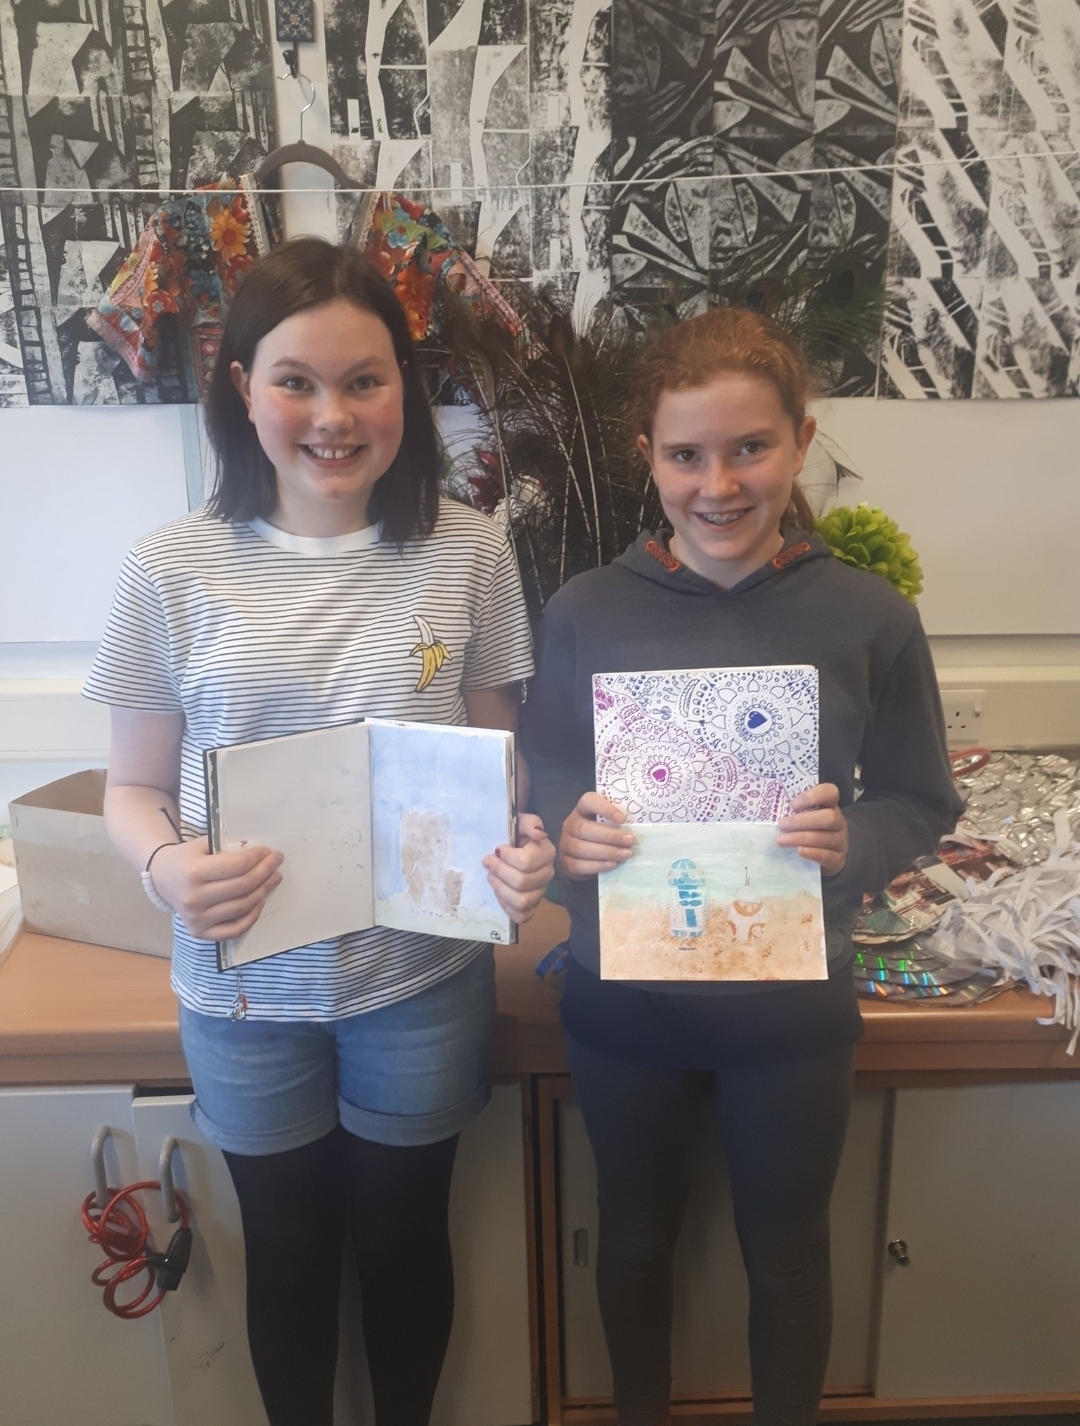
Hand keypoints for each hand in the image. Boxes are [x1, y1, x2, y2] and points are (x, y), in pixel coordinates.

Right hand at [148, 837, 283, 940]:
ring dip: (263, 891)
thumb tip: (261, 854)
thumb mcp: (203, 844)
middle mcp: (194, 898)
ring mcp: (197, 919)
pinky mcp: (200, 932)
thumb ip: (228, 847)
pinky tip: (260, 902)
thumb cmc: (186, 858)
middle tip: (277, 862)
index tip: (268, 852)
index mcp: (193, 872)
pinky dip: (251, 917)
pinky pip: (234, 930)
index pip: (237, 866)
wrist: (162, 878)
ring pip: (242, 907)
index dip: (257, 858)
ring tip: (273, 879)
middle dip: (265, 872)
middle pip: (242, 887)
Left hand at [483, 814, 555, 924]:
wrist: (512, 842)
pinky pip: (522, 915)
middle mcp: (547, 873)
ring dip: (500, 889)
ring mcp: (540, 891)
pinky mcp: (532, 905)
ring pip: (521, 901)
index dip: (506, 858)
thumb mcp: (520, 820)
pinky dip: (507, 907)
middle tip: (488, 862)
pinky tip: (499, 893)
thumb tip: (539, 833)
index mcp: (546, 852)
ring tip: (491, 877)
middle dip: (499, 872)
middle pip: (521, 883)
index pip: (526, 863)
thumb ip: (530, 823)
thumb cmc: (514, 831)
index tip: (497, 849)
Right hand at [559, 792, 633, 878]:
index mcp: (581, 809)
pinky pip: (579, 865)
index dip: (604, 808)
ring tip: (626, 854)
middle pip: (584, 829)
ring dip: (607, 852)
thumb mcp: (607, 822)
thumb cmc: (601, 833)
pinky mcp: (567, 863)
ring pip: (581, 848)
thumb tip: (641, 824)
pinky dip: (597, 865)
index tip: (623, 819)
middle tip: (630, 841)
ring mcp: (565, 844)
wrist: (582, 855)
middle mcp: (570, 825)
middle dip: (610, 836)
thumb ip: (618, 820)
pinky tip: (613, 864)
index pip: (588, 801)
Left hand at [777, 783, 847, 875]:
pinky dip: (812, 853)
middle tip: (782, 825)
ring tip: (781, 840)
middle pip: (829, 818)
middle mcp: (839, 822)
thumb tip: (769, 807)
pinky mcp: (838, 859)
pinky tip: (798, 851)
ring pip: (825, 838)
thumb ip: (794, 810)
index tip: (793, 804)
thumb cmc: (811, 831)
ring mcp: (840, 841)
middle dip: (803, 821)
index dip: (813, 796)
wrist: (828, 857)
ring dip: (801, 838)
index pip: (830, 792)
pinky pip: (827, 856)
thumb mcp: (806, 817)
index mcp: (830, 806)